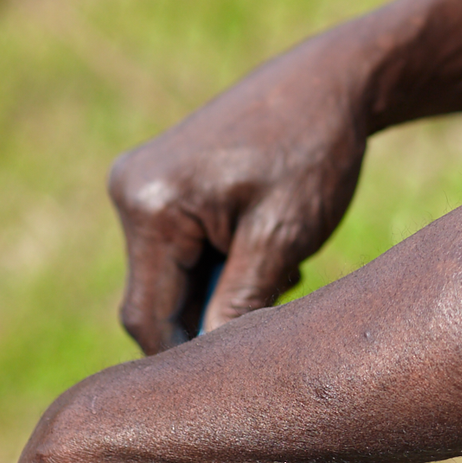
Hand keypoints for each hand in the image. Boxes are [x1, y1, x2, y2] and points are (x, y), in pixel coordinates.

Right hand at [110, 33, 370, 352]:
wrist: (330, 82)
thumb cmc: (314, 154)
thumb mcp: (282, 240)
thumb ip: (238, 310)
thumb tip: (208, 377)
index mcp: (152, 206)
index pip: (151, 321)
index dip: (191, 361)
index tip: (242, 380)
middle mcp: (130, 190)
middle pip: (154, 302)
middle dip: (211, 318)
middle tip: (278, 303)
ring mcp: (139, 182)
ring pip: (169, 279)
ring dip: (219, 291)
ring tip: (280, 264)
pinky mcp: (159, 180)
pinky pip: (176, 250)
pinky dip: (217, 264)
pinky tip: (264, 247)